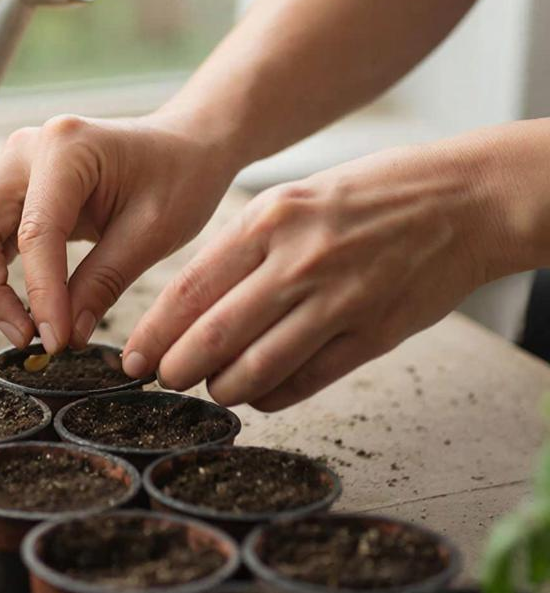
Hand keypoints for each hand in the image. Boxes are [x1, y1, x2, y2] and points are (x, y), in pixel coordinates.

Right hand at [0, 114, 236, 353]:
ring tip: (28, 330)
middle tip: (29, 340)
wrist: (186, 145)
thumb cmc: (180, 176)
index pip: (35, 233)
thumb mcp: (154, 233)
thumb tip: (66, 335)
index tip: (56, 342)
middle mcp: (26, 150)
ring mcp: (14, 166)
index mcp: (66, 147)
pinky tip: (26, 307)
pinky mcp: (13, 186)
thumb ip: (104, 282)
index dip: (41, 295)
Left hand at [123, 140, 504, 410]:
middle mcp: (298, 262)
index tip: (134, 355)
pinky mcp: (373, 336)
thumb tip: (194, 302)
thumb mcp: (292, 200)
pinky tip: (260, 394)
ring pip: (257, 368)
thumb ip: (245, 247)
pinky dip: (273, 396)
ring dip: (223, 388)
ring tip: (211, 389)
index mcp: (269, 221)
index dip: (155, 330)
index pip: (191, 288)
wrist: (459, 201)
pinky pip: (307, 381)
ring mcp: (338, 302)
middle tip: (161, 381)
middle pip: (215, 334)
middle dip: (177, 368)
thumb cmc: (365, 197)